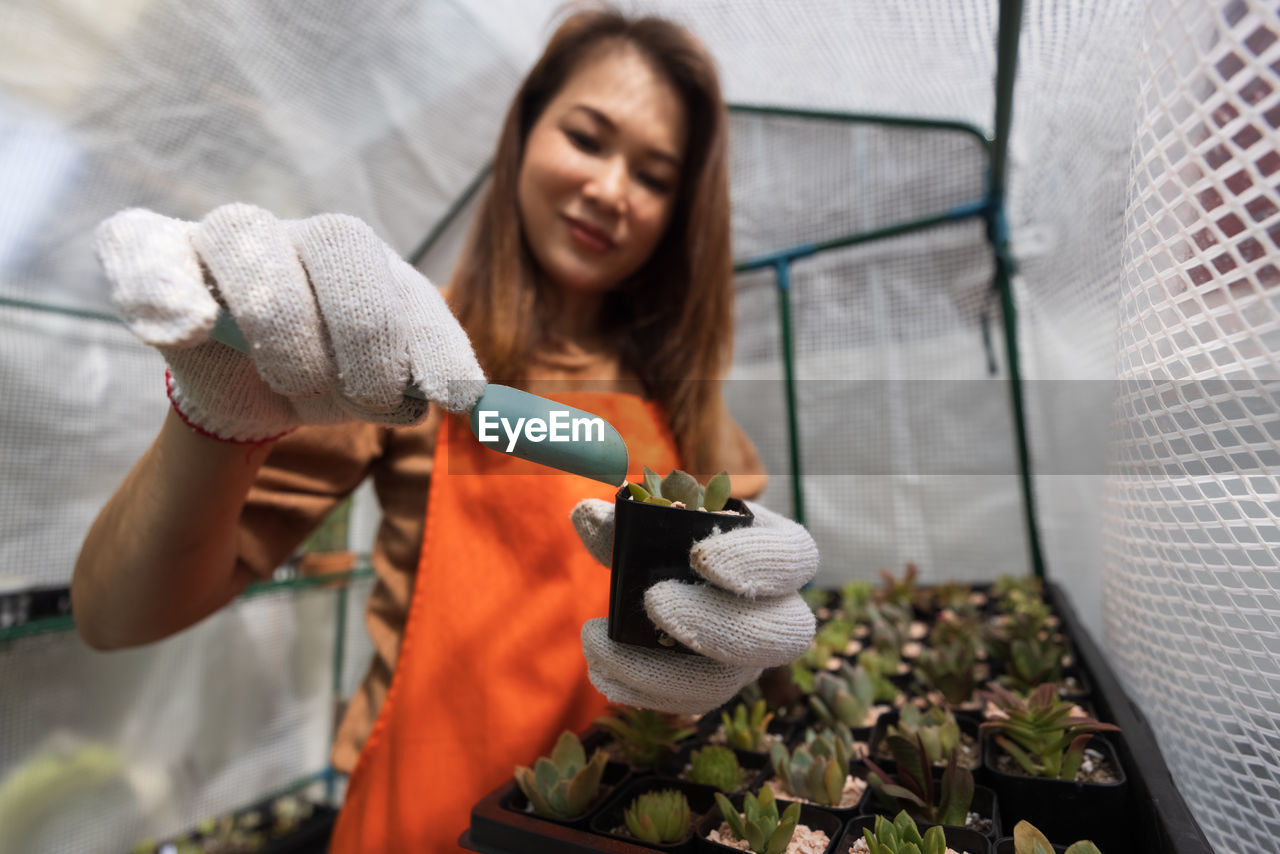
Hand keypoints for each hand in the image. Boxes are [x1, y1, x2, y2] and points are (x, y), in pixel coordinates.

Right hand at [94, 204, 485, 441]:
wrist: (247, 388)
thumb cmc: (329, 376)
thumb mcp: (386, 390)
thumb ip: (423, 387)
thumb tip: (469, 400)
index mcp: (373, 266)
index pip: (409, 291)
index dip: (435, 344)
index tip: (457, 400)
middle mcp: (305, 239)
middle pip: (341, 243)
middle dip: (365, 329)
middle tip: (367, 398)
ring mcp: (228, 240)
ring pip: (249, 236)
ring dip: (281, 320)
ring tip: (292, 382)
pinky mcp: (158, 255)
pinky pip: (142, 244)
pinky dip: (159, 283)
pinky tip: (187, 327)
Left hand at [571, 499, 817, 713]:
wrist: (682, 569)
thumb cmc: (684, 533)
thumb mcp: (667, 515)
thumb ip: (631, 515)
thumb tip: (588, 515)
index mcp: (781, 555)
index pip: (795, 557)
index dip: (757, 560)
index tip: (699, 556)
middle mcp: (780, 613)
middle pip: (779, 634)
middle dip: (713, 623)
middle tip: (654, 600)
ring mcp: (751, 658)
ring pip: (728, 681)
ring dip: (660, 671)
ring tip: (599, 646)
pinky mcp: (717, 684)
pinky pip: (690, 701)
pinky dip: (642, 690)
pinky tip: (601, 673)